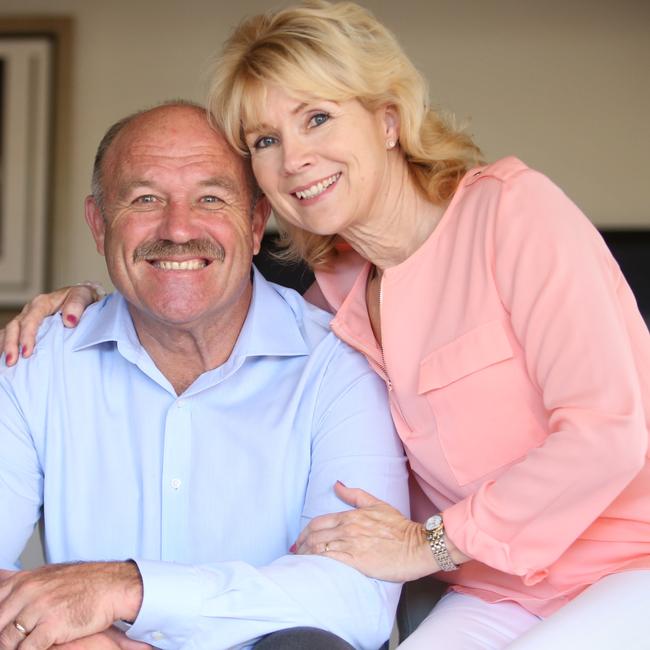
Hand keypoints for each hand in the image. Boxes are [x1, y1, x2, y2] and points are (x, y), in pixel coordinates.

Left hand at [0, 562, 142, 649]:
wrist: (114, 586)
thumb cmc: (85, 582)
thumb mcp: (50, 575)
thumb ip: (25, 584)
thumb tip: (3, 582)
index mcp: (25, 580)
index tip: (4, 628)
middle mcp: (28, 592)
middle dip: (2, 636)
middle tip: (10, 642)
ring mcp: (39, 608)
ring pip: (6, 640)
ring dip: (11, 648)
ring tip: (21, 648)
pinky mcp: (51, 626)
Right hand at [1, 284, 103, 366]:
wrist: (84, 298)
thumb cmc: (82, 298)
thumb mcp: (83, 296)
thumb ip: (76, 305)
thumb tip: (69, 321)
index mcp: (42, 303)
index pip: (30, 319)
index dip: (27, 335)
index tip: (27, 352)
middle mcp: (30, 310)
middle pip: (15, 326)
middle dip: (11, 344)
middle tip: (12, 362)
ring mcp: (26, 318)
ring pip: (9, 331)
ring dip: (5, 347)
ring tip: (7, 363)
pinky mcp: (26, 327)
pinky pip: (10, 335)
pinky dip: (5, 346)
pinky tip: (5, 359)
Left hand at [292, 482, 437, 581]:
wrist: (418, 546)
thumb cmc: (400, 527)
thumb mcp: (377, 504)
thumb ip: (355, 494)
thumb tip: (337, 484)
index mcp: (351, 515)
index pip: (318, 522)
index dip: (305, 532)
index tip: (300, 540)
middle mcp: (348, 528)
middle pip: (314, 535)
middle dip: (300, 544)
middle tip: (295, 552)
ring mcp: (351, 544)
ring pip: (319, 548)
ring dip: (305, 554)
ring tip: (300, 561)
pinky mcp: (357, 561)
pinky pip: (330, 560)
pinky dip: (317, 562)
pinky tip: (312, 567)